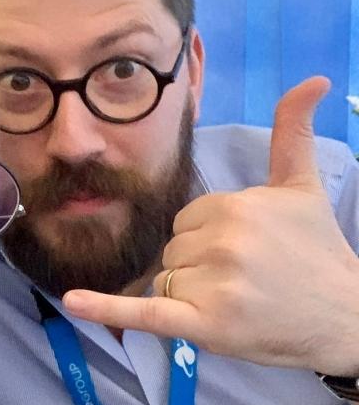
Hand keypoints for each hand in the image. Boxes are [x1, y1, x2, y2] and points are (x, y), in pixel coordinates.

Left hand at [64, 77, 358, 372]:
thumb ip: (293, 131)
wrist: (345, 316)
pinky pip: (144, 313)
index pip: (185, 219)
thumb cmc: (319, 251)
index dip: (207, 238)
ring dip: (188, 296)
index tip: (246, 252)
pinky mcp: (205, 326)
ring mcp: (212, 285)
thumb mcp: (303, 185)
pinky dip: (106, 310)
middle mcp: (221, 241)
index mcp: (234, 204)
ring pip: (164, 281)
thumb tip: (315, 78)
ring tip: (240, 301)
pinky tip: (73, 302)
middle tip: (248, 280)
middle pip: (172, 250)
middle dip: (198, 267)